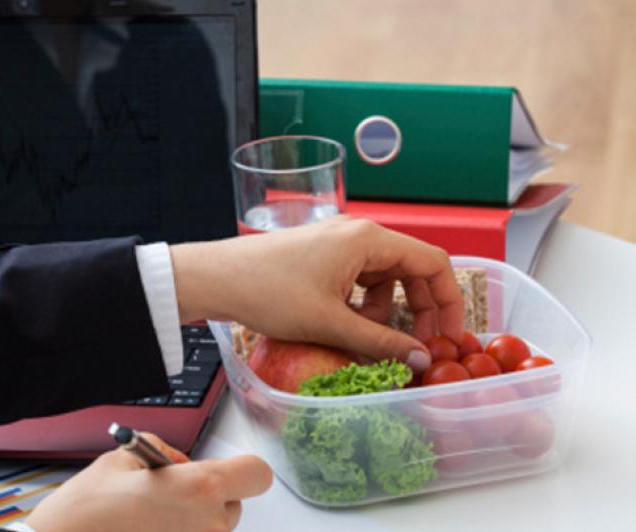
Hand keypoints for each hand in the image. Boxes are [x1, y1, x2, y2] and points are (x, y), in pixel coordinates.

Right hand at [24, 433, 271, 531]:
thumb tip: (179, 463)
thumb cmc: (86, 511)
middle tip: (169, 496)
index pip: (257, 474)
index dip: (242, 468)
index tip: (227, 469)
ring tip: (153, 518)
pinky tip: (150, 531)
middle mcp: (209, 526)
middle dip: (209, 497)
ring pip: (215, 530)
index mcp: (200, 488)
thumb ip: (164, 452)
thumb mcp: (123, 458)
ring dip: (194, 522)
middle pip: (234, 505)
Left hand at [170, 217, 463, 371]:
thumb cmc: (269, 293)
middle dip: (418, 310)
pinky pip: (357, 280)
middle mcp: (357, 234)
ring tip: (367, 339)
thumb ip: (381, 342)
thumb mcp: (331, 323)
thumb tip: (420, 360)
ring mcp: (337, 244)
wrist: (215, 279)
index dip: (448, 301)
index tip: (450, 336)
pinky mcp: (320, 257)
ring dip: (385, 311)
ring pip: (382, 278)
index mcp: (368, 239)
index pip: (432, 263)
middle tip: (418, 348)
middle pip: (410, 270)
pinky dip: (360, 305)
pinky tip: (344, 327)